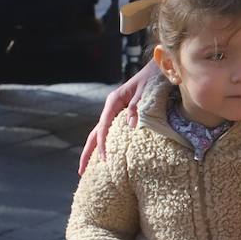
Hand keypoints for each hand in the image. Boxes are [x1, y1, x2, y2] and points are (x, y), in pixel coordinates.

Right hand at [78, 58, 159, 173]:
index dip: (102, 143)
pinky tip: (105, 155)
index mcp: (114, 101)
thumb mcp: (146, 92)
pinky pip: (111, 132)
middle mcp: (112, 107)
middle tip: (81, 171)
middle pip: (96, 132)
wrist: (159, 67)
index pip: (103, 126)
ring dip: (94, 150)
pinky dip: (106, 144)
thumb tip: (130, 126)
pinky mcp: (122, 114)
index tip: (103, 158)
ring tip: (88, 168)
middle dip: (88, 152)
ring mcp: (116, 111)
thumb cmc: (152, 78)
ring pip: (101, 133)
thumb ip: (137, 107)